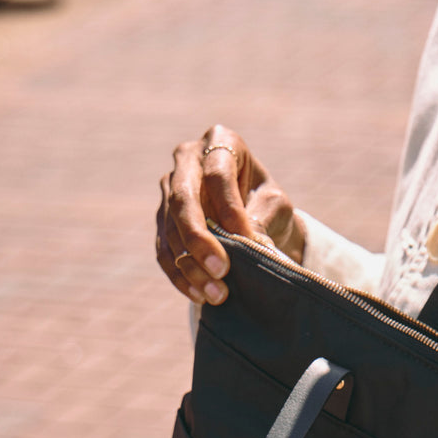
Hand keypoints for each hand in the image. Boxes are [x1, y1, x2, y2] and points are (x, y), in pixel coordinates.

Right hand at [156, 124, 304, 304]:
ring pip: (170, 228)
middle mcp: (187, 160)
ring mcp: (169, 189)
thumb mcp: (275, 205)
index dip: (230, 209)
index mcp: (220, 142)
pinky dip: (180, 275)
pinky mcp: (161, 219)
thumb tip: (251, 245)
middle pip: (183, 199)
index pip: (217, 175)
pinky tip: (199, 295)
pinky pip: (163, 249)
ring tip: (216, 293)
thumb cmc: (267, 203)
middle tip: (220, 271)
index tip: (247, 241)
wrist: (254, 216)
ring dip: (190, 265)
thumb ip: (263, 219)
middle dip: (200, 239)